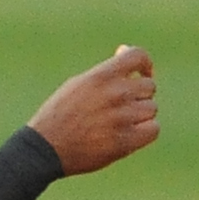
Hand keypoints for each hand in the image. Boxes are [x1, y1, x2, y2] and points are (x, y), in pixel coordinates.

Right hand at [30, 45, 159, 175]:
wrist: (45, 149)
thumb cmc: (59, 115)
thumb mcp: (77, 85)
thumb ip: (104, 71)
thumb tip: (125, 51)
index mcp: (100, 76)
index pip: (138, 56)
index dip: (144, 65)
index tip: (139, 75)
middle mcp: (114, 94)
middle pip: (149, 86)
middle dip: (138, 95)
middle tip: (120, 107)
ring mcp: (121, 117)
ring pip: (151, 108)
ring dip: (140, 115)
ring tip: (118, 123)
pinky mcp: (125, 140)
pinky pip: (153, 129)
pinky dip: (145, 131)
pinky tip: (129, 133)